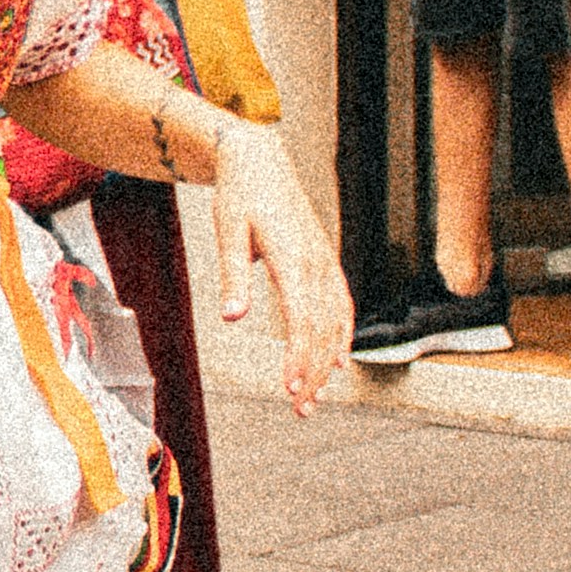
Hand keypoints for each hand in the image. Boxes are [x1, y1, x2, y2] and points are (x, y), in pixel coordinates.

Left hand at [201, 117, 353, 416]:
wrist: (261, 161)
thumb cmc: (240, 195)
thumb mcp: (228, 232)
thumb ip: (233, 277)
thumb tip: (231, 318)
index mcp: (293, 258)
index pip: (302, 318)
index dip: (300, 356)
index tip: (292, 388)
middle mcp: (317, 263)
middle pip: (322, 329)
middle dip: (314, 372)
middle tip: (301, 410)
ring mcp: (326, 263)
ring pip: (335, 322)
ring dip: (327, 362)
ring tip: (315, 398)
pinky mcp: (326, 263)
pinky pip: (341, 306)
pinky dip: (342, 336)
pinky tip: (338, 363)